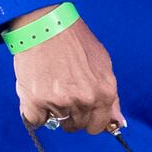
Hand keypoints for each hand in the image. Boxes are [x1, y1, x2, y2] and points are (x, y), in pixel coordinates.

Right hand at [14, 11, 122, 133]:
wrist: (46, 25)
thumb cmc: (75, 41)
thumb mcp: (103, 65)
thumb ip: (111, 98)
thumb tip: (118, 123)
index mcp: (104, 93)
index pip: (97, 126)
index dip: (88, 119)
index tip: (81, 110)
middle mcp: (84, 100)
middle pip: (76, 126)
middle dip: (70, 115)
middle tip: (62, 92)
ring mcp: (60, 102)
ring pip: (55, 123)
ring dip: (51, 110)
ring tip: (49, 86)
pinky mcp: (36, 101)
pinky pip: (34, 121)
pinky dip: (33, 111)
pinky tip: (36, 91)